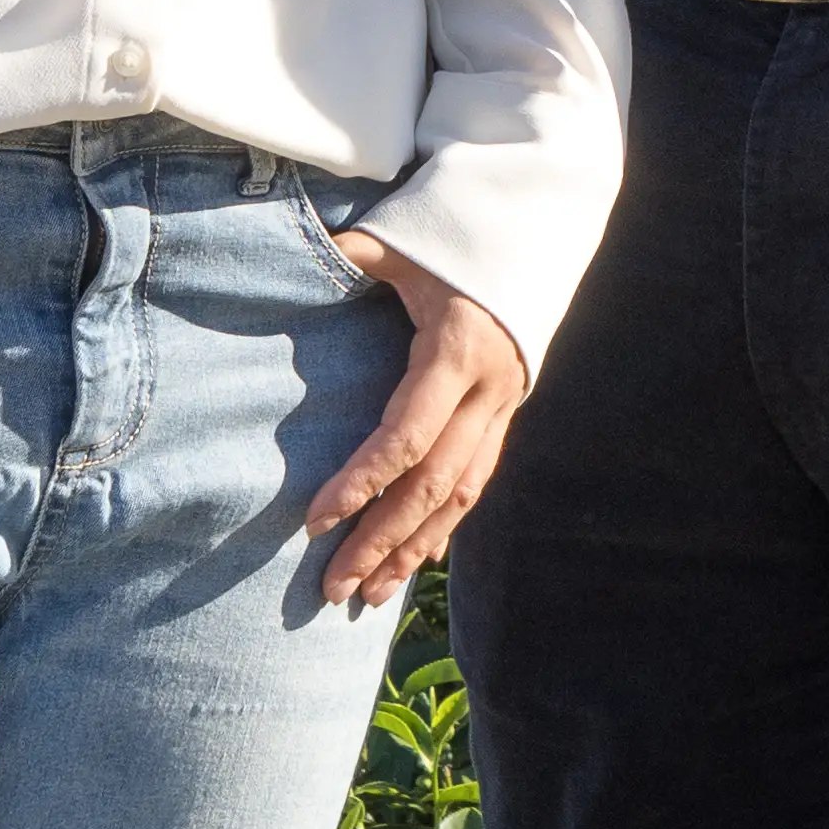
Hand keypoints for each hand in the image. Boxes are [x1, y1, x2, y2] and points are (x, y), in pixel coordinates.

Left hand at [308, 232, 528, 607]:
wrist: (533, 232)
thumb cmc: (453, 236)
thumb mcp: (404, 239)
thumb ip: (352, 253)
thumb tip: (294, 251)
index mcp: (458, 351)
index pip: (406, 437)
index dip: (360, 482)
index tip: (315, 522)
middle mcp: (487, 391)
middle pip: (433, 485)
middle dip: (382, 541)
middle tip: (333, 588)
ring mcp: (503, 408)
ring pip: (460, 496)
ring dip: (413, 549)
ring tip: (367, 597)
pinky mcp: (506, 416)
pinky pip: (476, 483)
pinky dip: (444, 527)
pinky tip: (415, 561)